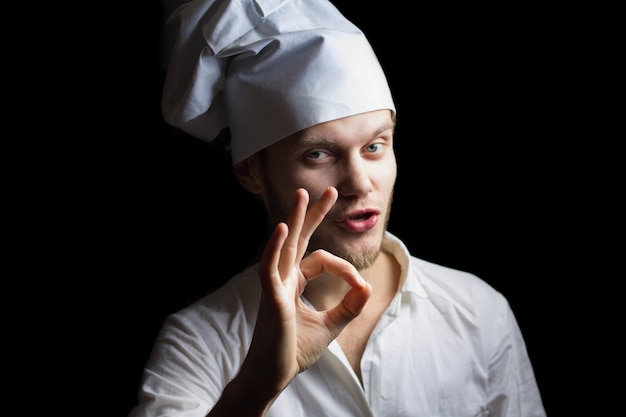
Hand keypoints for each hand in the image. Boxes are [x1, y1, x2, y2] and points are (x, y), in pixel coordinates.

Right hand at [239, 187, 371, 403]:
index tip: (359, 285)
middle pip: (298, 239)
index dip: (344, 267)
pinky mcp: (270, 298)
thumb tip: (368, 286)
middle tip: (328, 191)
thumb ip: (349, 306)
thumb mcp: (331, 325)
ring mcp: (274, 286)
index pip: (320, 259)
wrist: (275, 375)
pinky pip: (269, 267)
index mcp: (294, 283)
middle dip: (312, 214)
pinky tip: (283, 228)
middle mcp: (283, 279)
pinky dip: (275, 247)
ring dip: (294, 218)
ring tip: (302, 194)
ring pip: (283, 245)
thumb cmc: (294, 350)